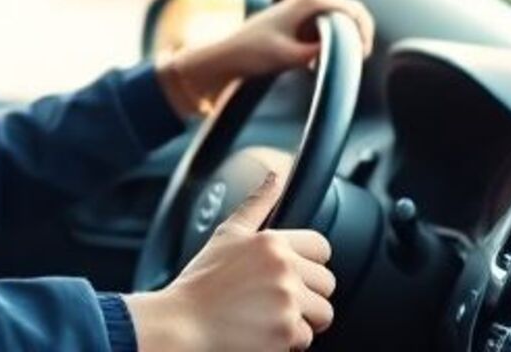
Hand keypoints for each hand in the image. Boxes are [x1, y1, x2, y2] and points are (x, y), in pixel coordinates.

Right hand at [125, 172, 335, 350]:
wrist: (183, 323)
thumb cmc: (201, 282)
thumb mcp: (226, 235)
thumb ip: (256, 204)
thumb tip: (276, 176)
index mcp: (271, 242)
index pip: (321, 247)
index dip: (309, 262)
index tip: (292, 272)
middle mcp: (283, 269)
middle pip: (327, 284)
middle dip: (307, 294)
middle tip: (277, 299)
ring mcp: (286, 301)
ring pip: (322, 314)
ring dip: (302, 319)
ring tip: (271, 316)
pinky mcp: (286, 333)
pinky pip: (306, 339)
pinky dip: (287, 342)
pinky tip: (262, 332)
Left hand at [158, 0, 373, 115]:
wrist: (225, 56)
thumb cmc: (251, 52)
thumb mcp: (290, 56)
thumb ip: (321, 52)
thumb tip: (344, 52)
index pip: (355, 9)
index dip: (365, 33)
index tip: (361, 56)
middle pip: (352, 15)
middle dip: (356, 39)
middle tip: (352, 63)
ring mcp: (307, 9)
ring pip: (341, 25)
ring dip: (341, 45)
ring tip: (327, 64)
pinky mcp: (301, 23)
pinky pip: (328, 32)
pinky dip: (328, 48)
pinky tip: (313, 65)